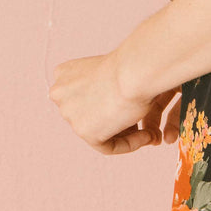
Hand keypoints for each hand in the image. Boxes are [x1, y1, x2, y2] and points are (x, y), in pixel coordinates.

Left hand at [48, 49, 180, 155]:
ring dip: (125, 133)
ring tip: (150, 131)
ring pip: (98, 132)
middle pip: (89, 116)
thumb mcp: (110, 69)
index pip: (83, 98)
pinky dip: (131, 143)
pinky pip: (109, 146)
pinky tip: (148, 136)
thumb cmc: (133, 64)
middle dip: (115, 120)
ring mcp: (69, 113)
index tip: (128, 104)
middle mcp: (60, 93)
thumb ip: (103, 87)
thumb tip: (112, 110)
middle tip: (142, 121)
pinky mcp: (84, 132)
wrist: (136, 69)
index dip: (107, 103)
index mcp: (64, 74)